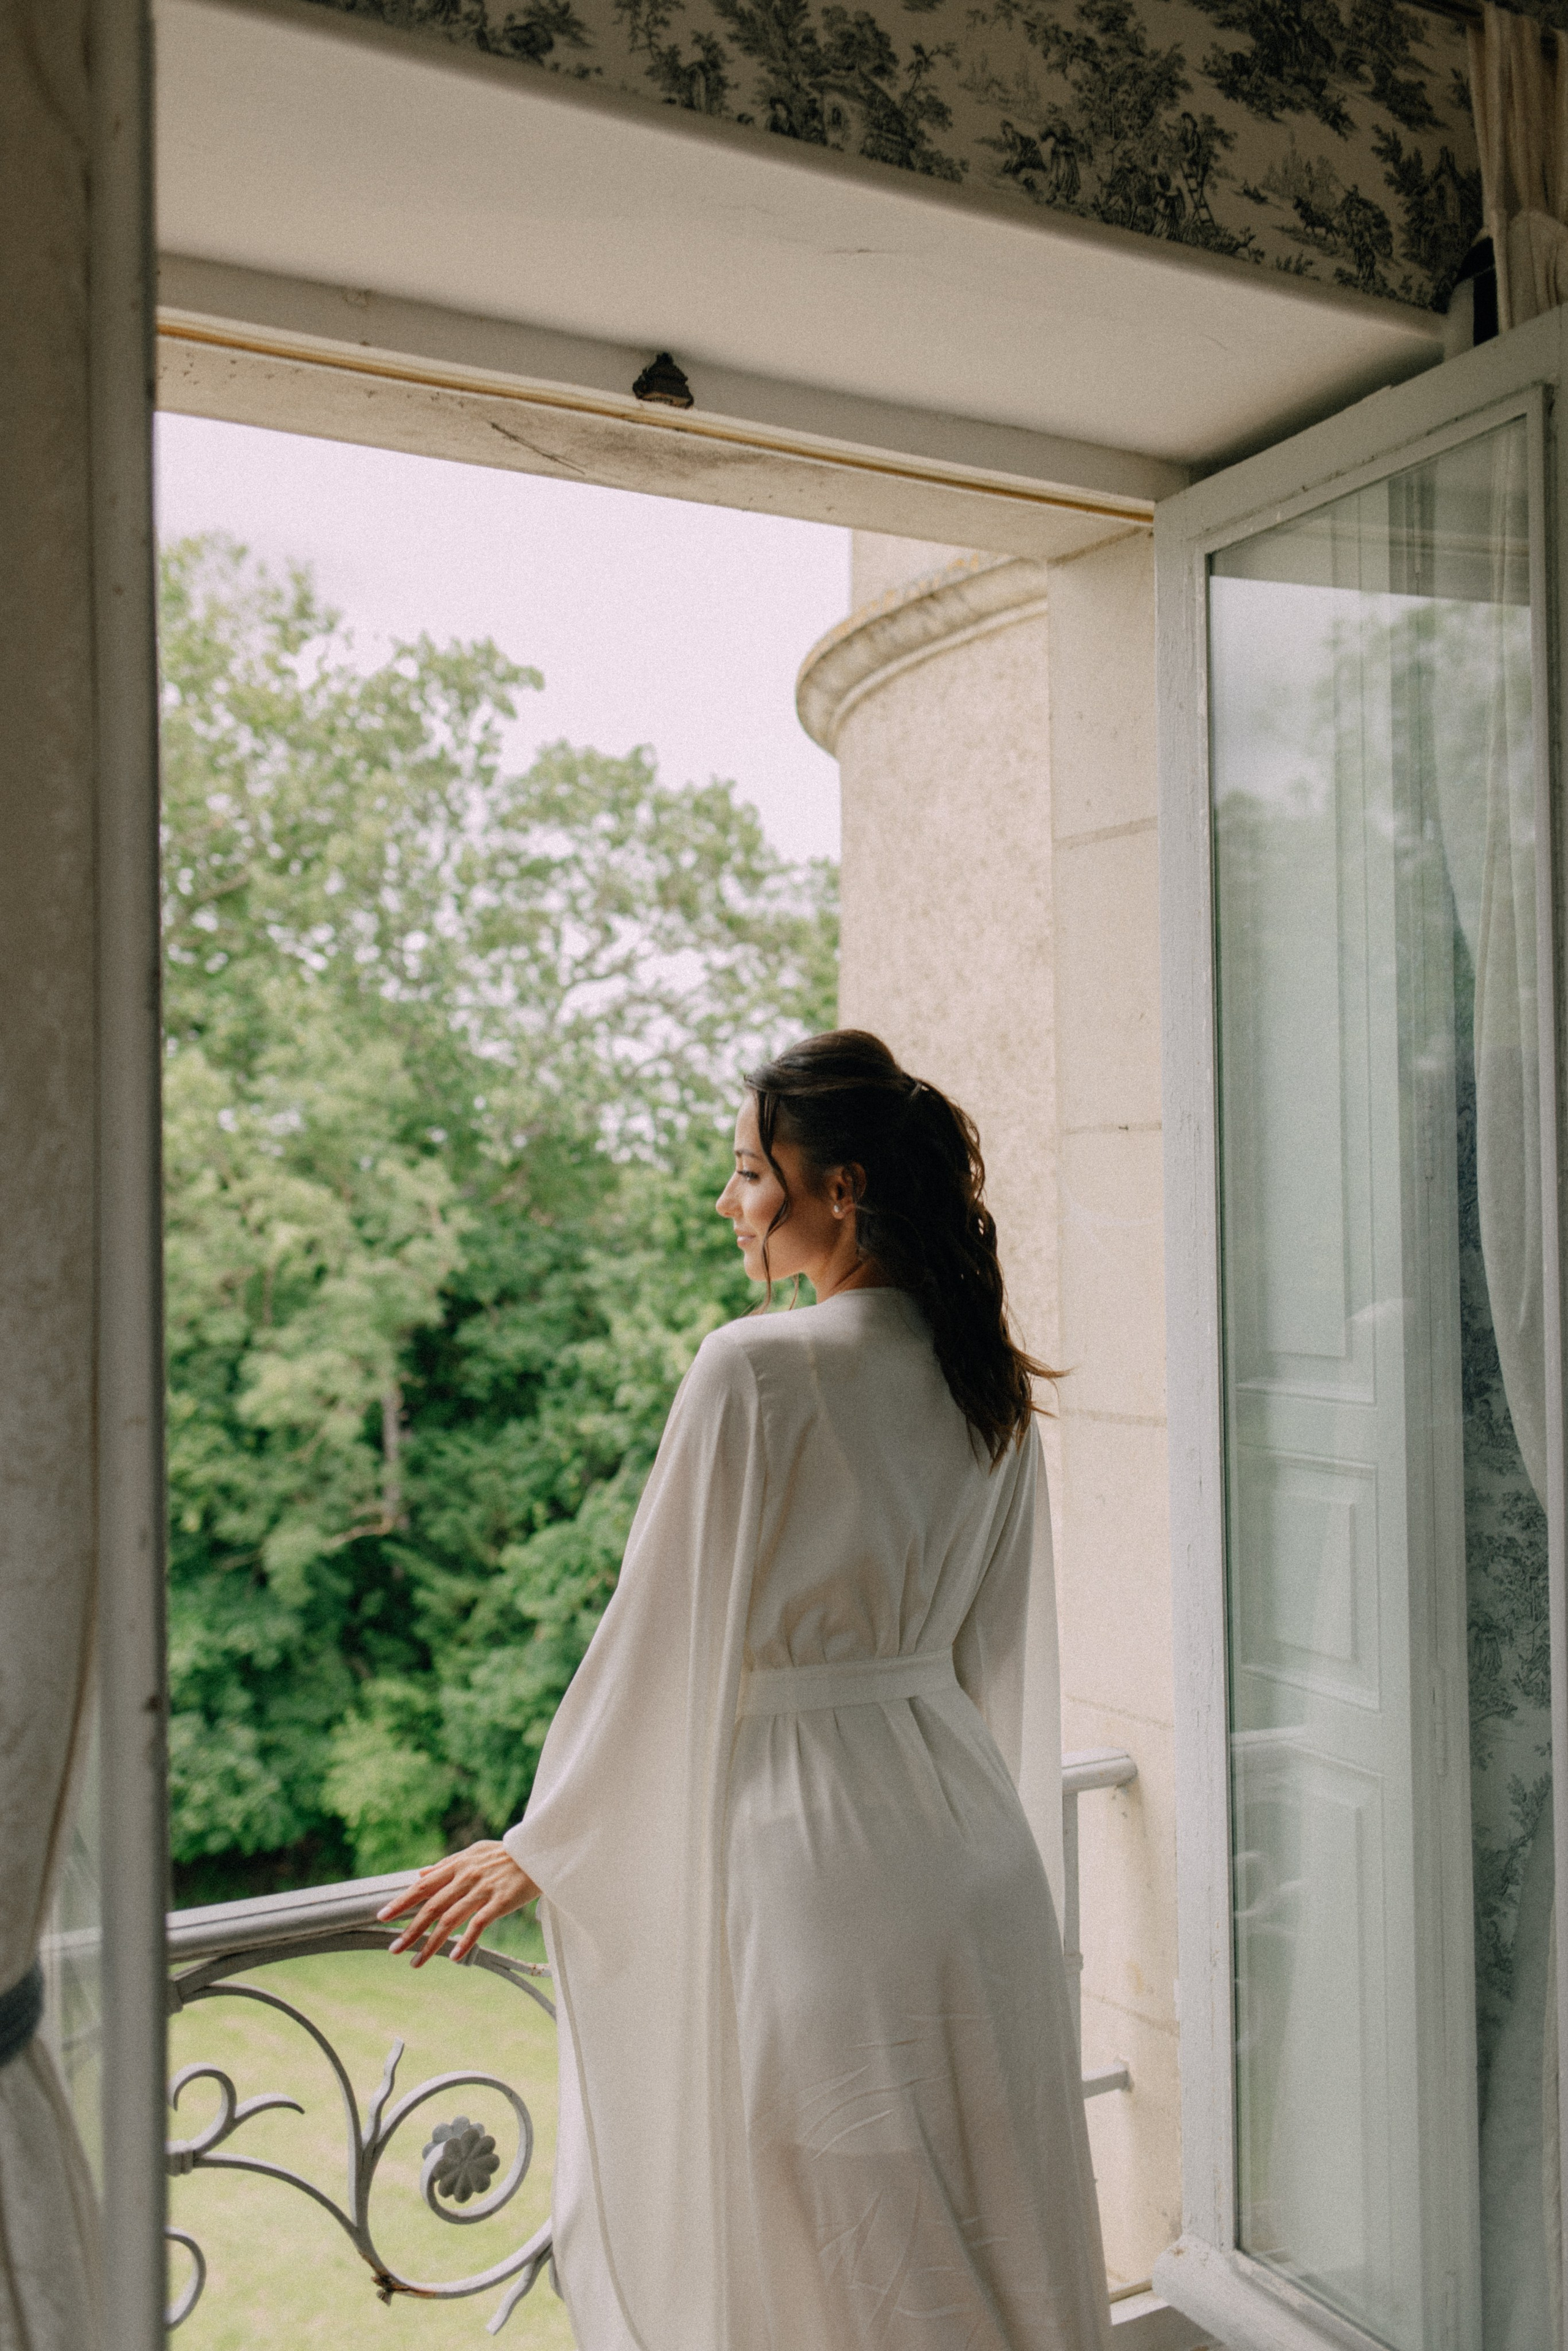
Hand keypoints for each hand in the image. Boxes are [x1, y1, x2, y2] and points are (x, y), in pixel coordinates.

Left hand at [376, 1840, 539, 1966]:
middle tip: (393, 1948)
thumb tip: (420, 1874)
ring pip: (450, 1920)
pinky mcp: (500, 1901)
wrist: (539, 1851)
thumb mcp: (473, 1852)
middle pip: (431, 1907)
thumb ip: (446, 1864)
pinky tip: (453, 1957)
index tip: (383, 1916)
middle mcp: (466, 1877)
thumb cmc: (505, 1853)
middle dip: (410, 1930)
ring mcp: (482, 1890)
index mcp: (457, 1865)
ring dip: (430, 1943)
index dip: (402, 1901)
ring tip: (416, 1961)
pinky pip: (478, 1924)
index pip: (422, 1886)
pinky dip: (465, 1941)